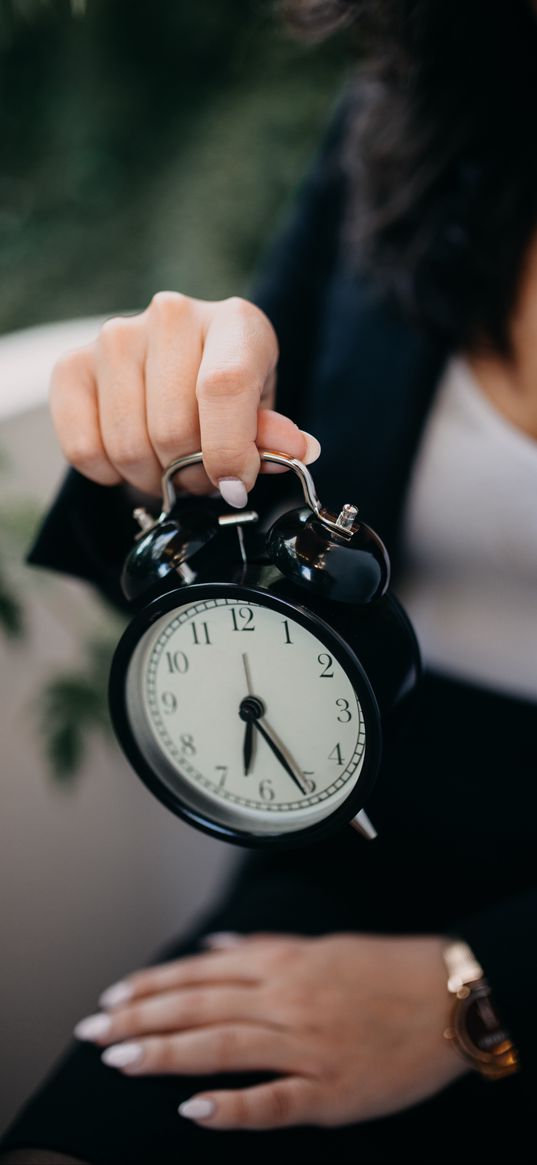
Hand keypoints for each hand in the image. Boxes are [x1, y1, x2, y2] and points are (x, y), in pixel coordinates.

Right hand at [49, 292, 319, 500]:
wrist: (175, 366)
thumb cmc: (226, 390)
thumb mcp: (260, 408)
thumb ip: (272, 433)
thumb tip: (294, 449)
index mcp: (234, 321)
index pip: (224, 387)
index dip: (228, 450)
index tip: (234, 485)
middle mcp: (171, 316)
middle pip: (173, 428)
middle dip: (190, 476)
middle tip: (201, 481)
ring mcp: (115, 337)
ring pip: (128, 446)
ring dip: (151, 479)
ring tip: (168, 470)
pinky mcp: (72, 364)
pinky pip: (83, 448)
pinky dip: (109, 474)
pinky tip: (129, 461)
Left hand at [74, 932, 466, 1130]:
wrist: (448, 995)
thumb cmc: (385, 969)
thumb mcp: (321, 946)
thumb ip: (263, 949)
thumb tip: (214, 948)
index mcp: (284, 963)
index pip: (201, 974)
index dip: (151, 986)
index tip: (112, 998)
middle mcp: (287, 1000)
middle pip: (200, 1008)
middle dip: (140, 1019)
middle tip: (93, 1033)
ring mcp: (308, 1047)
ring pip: (224, 1048)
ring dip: (166, 1054)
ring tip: (121, 1060)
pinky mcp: (332, 1092)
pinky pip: (275, 1101)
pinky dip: (233, 1106)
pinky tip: (194, 1110)